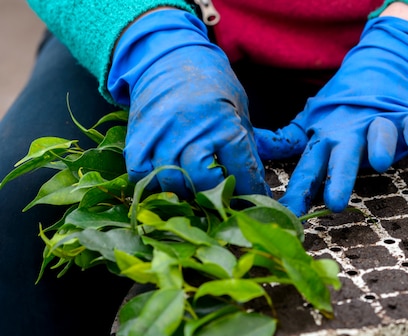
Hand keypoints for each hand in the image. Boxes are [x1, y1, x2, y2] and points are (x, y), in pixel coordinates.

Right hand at [107, 9, 269, 196]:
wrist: (170, 56)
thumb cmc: (211, 85)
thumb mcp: (239, 110)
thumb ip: (248, 148)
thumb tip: (259, 187)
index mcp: (223, 121)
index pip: (240, 170)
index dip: (249, 189)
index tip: (250, 197)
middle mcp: (190, 127)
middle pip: (201, 181)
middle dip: (213, 193)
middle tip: (217, 191)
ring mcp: (161, 132)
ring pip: (170, 182)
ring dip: (183, 192)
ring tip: (193, 184)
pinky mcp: (137, 135)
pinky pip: (140, 174)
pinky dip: (153, 183)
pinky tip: (167, 178)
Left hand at [254, 16, 407, 216]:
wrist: (380, 68)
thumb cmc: (342, 108)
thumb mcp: (311, 123)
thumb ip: (286, 140)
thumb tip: (255, 146)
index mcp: (325, 138)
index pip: (309, 167)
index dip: (298, 192)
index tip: (288, 214)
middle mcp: (351, 131)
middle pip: (343, 156)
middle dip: (339, 178)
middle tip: (335, 202)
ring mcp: (379, 122)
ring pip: (379, 134)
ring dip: (379, 146)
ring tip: (380, 163)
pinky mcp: (407, 116)